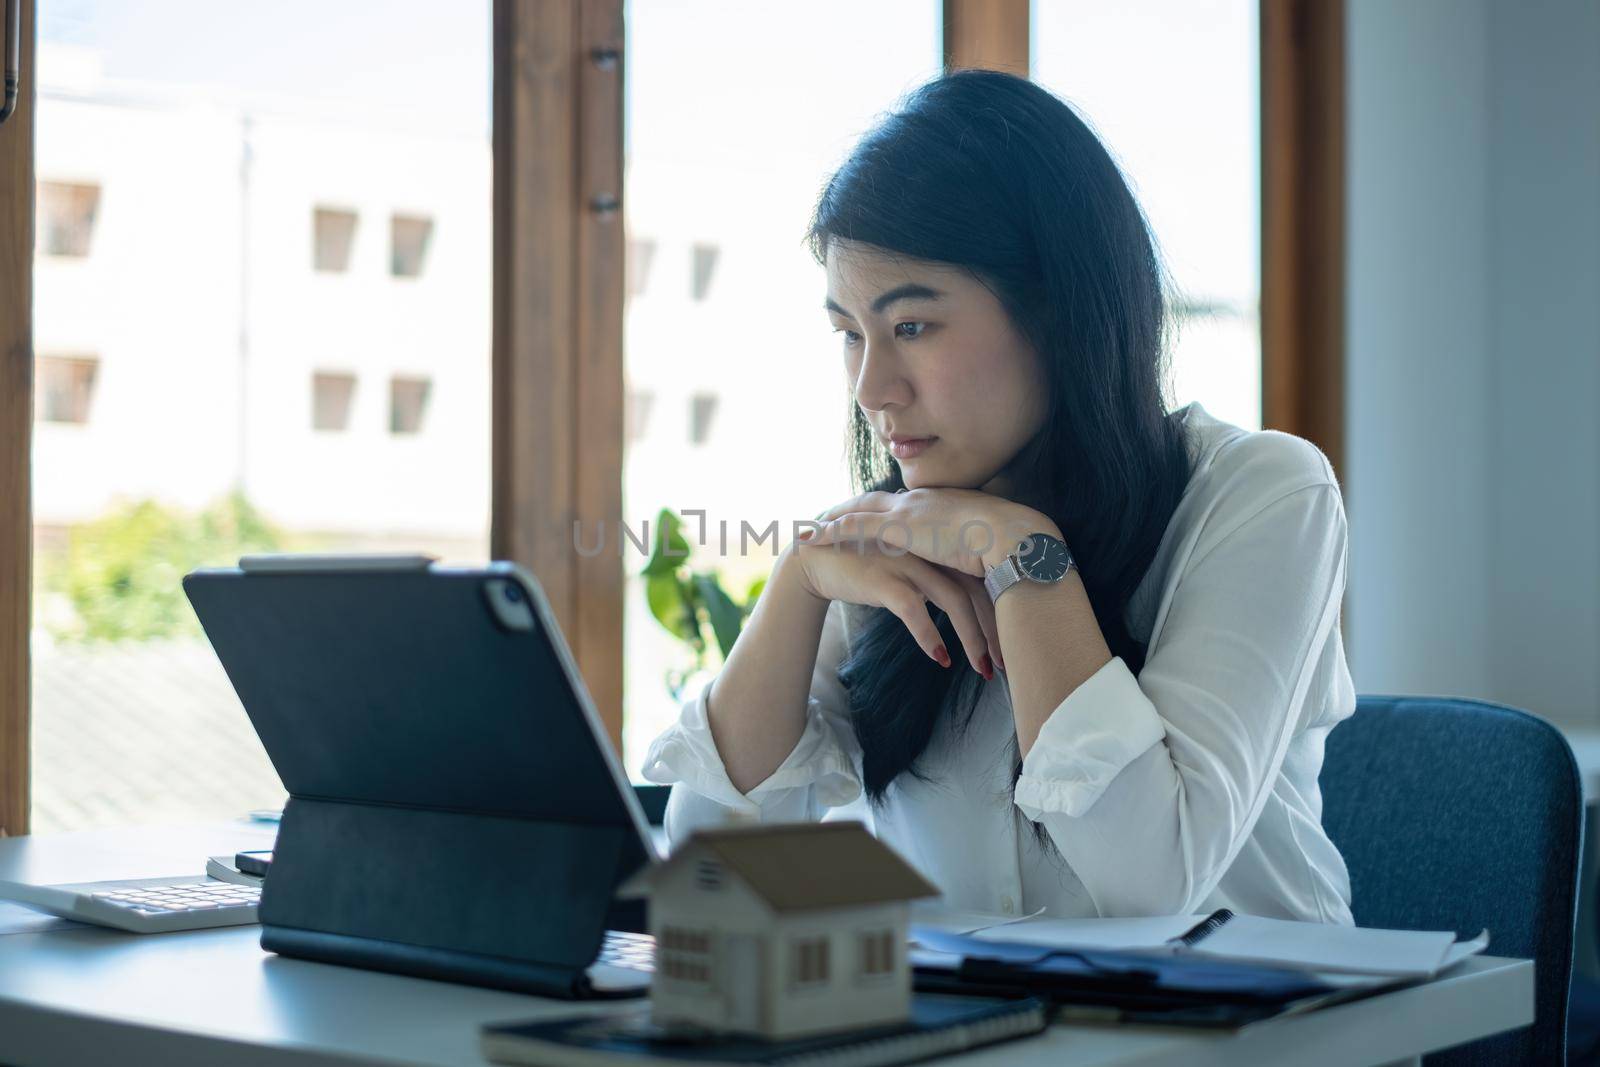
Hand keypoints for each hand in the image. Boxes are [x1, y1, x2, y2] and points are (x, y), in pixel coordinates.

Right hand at [789, 541, 1001, 677]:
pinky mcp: (884, 579)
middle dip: (993, 632)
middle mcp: (930, 552)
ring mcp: (908, 563)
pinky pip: (915, 612)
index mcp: (939, 548)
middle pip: (975, 592)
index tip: (1008, 646)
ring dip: (971, 640)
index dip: (999, 613)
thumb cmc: (865, 565)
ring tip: (982, 670)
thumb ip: (935, 579)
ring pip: (954, 602)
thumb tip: (965, 606)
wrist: (816, 557)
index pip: (982, 580)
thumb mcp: (908, 567)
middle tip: (1004, 665)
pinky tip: (941, 659)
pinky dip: (930, 637)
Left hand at [800, 488, 1058, 577]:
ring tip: (806, 529)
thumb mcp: (988, 550)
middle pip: (874, 502)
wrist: (1016, 539)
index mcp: (943, 504)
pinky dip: (829, 531)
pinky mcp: (899, 526)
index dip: (881, 510)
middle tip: (824, 516)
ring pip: (858, 511)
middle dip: (849, 509)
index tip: (866, 514)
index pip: (903, 504)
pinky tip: (808, 539)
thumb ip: (973, 557)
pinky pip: (854, 526)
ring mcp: (909, 510)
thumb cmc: (1013, 549)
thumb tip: (977, 571)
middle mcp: (923, 501)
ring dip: (831, 520)